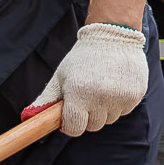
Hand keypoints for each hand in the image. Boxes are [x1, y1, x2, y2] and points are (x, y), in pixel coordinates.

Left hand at [25, 21, 148, 135]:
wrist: (113, 35)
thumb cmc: (83, 58)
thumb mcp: (61, 76)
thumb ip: (46, 99)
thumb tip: (27, 117)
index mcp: (79, 92)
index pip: (74, 129)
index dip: (71, 123)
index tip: (72, 113)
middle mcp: (100, 96)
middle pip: (93, 127)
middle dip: (88, 116)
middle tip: (88, 95)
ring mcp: (120, 96)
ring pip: (109, 120)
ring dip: (104, 109)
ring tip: (102, 87)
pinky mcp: (135, 94)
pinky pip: (124, 111)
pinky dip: (119, 103)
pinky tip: (115, 85)